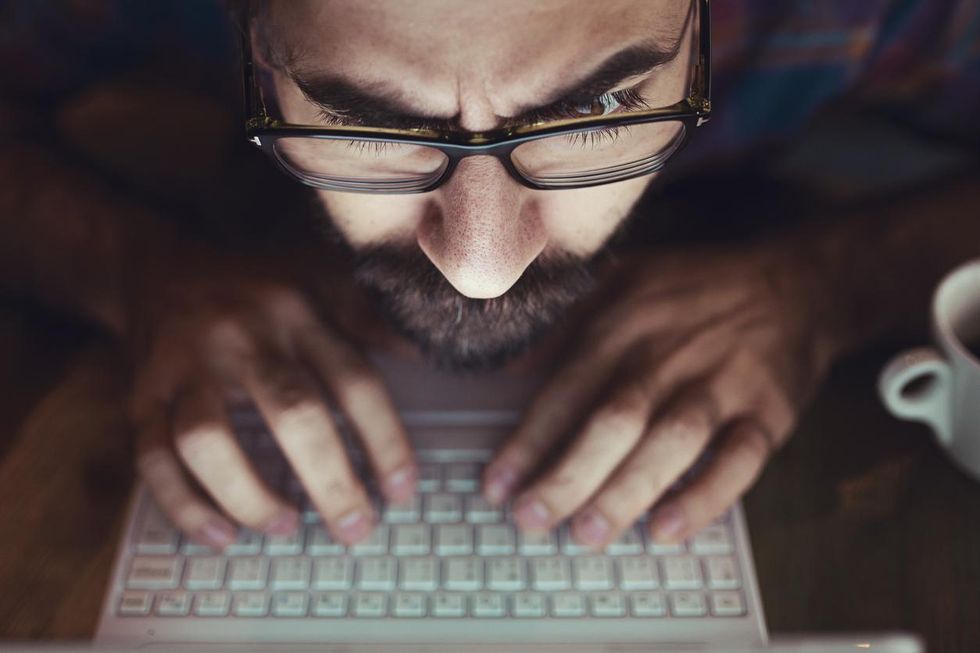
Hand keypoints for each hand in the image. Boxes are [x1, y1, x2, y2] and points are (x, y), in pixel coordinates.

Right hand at [127, 245, 414, 548]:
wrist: (157, 265)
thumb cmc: (256, 283)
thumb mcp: (318, 277)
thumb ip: (365, 317)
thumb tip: (419, 355)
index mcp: (298, 312)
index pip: (354, 381)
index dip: (384, 441)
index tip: (401, 492)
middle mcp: (242, 337)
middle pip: (292, 413)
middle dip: (330, 480)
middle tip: (355, 529)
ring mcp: (186, 366)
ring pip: (208, 440)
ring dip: (249, 496)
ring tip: (286, 527)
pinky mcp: (143, 393)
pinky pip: (153, 457)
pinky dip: (184, 506)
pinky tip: (221, 536)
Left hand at [483, 241, 837, 547]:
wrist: (796, 283)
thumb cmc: (694, 289)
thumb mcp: (623, 281)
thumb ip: (567, 326)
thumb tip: (510, 372)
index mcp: (624, 324)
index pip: (566, 388)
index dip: (529, 440)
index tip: (497, 486)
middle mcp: (669, 354)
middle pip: (614, 420)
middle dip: (568, 475)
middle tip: (531, 520)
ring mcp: (722, 383)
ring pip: (672, 442)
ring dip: (628, 491)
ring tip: (587, 534)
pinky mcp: (768, 411)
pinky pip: (740, 460)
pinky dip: (706, 497)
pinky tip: (669, 530)